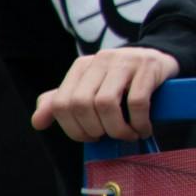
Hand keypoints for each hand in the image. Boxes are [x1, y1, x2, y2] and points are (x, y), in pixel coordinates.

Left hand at [32, 46, 179, 141]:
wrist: (158, 58)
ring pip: (106, 103)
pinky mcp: (148, 67)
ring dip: (117, 129)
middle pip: (82, 104)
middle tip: (108, 137)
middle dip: (94, 129)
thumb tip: (38, 122)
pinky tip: (143, 129)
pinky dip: (139, 122)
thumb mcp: (89, 88)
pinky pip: (137, 102)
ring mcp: (125, 61)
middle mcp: (100, 60)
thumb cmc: (121, 81)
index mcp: (81, 66)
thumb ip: (61, 104)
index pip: (61, 103)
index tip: (90, 137)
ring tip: (128, 135)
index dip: (72, 128)